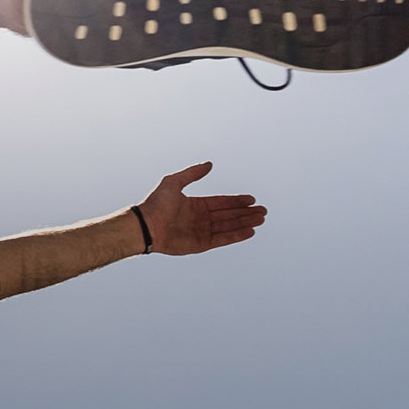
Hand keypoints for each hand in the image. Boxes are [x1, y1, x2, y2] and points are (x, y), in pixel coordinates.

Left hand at [140, 161, 264, 255]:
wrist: (146, 225)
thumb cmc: (156, 203)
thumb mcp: (174, 182)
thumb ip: (192, 173)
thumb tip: (209, 164)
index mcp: (195, 205)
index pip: (222, 202)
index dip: (237, 201)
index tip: (252, 199)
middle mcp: (200, 219)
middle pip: (229, 215)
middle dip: (246, 213)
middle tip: (263, 211)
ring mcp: (201, 232)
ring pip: (228, 226)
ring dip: (245, 223)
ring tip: (261, 219)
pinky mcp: (200, 244)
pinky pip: (222, 239)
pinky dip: (236, 235)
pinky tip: (249, 231)